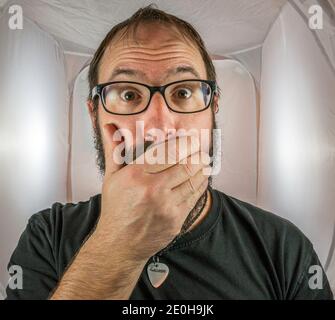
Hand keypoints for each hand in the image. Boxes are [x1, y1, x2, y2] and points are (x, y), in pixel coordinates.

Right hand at [94, 127, 210, 262]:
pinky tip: (202, 178)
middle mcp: (153, 189)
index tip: (190, 138)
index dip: (184, 142)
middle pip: (185, 164)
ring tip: (204, 161)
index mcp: (136, 174)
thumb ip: (115, 150)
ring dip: (202, 167)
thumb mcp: (111, 177)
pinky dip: (202, 184)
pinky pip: (195, 196)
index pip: (168, 151)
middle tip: (200, 148)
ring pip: (193, 179)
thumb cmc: (116, 209)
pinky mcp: (176, 219)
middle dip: (197, 153)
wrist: (119, 244)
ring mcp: (166, 205)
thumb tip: (109, 126)